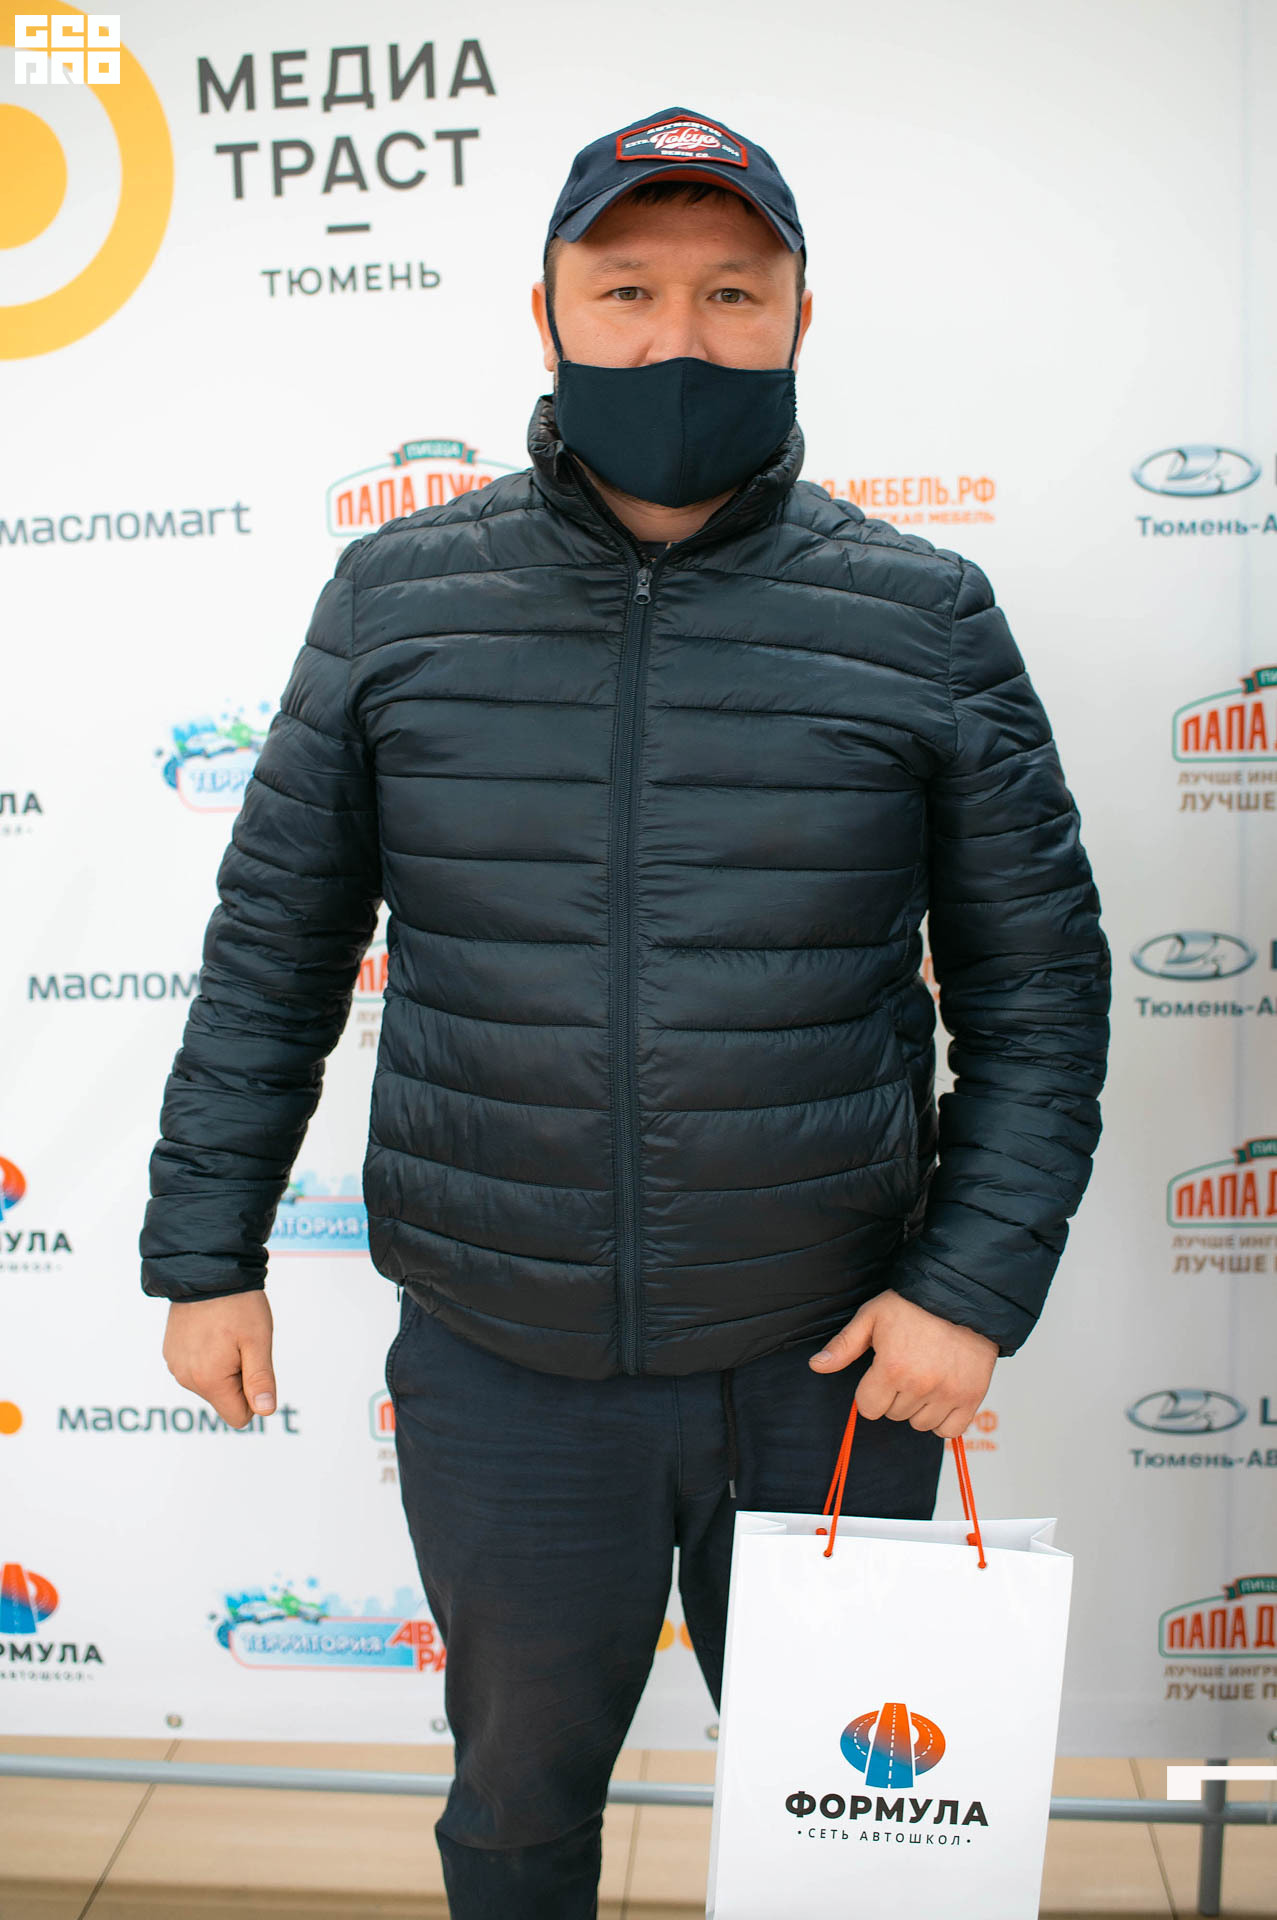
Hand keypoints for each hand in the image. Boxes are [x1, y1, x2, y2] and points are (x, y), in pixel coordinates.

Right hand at [162, 1291, 276, 1430]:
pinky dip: (207, 1355)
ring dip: (223, 1366)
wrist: (206, 1269)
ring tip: (226, 1333)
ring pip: (210, 1383)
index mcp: (209, 1380)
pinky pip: (195, 1367)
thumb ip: (260, 1380)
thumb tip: (265, 1411)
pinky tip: (212, 1329)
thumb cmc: (238, 1304)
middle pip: (224, 1399)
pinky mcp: (170, 1351)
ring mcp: (175, 1364)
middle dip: (238, 1378)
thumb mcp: (258, 1342)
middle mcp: (186, 1378)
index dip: (254, 1395)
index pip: (238, 1417)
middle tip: (241, 1343)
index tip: (254, 1364)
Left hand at [808, 1288, 995, 1437]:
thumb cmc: (913, 1304)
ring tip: (926, 1376)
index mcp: (892, 1368)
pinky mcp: (971, 1397)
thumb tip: (816, 1366)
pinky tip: (941, 1395)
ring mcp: (948, 1393)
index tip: (881, 1373)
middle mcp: (920, 1385)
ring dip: (919, 1407)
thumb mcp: (871, 1317)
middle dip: (895, 1395)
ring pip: (920, 1424)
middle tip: (907, 1367)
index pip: (869, 1408)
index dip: (871, 1391)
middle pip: (894, 1415)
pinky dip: (944, 1419)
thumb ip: (843, 1346)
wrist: (961, 1296)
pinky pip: (950, 1431)